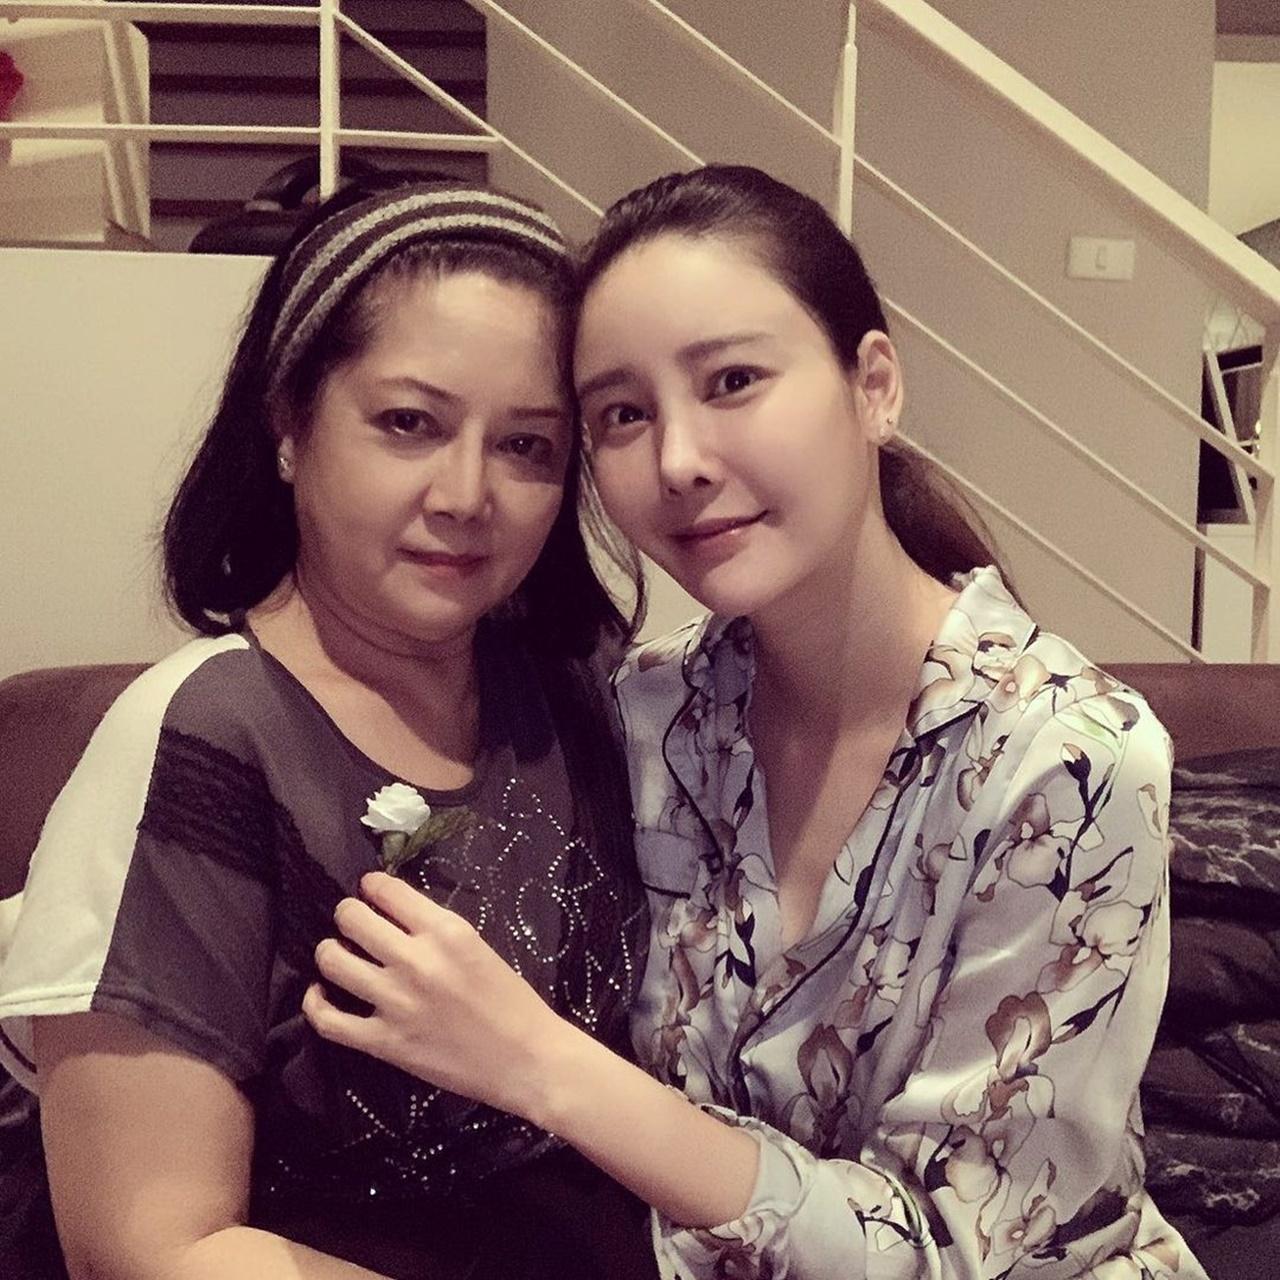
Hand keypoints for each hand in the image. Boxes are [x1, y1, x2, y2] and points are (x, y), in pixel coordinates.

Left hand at [302, 872, 569, 1121]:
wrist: (527, 1059)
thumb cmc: (512, 1002)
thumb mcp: (478, 947)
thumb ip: (436, 930)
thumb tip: (394, 915)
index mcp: (446, 931)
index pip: (387, 890)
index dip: (371, 886)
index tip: (369, 890)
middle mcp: (416, 960)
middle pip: (352, 918)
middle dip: (348, 914)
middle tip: (352, 921)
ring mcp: (396, 1002)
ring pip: (333, 961)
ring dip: (329, 952)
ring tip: (336, 953)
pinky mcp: (384, 1043)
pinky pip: (329, 1019)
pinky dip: (315, 1003)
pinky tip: (320, 993)